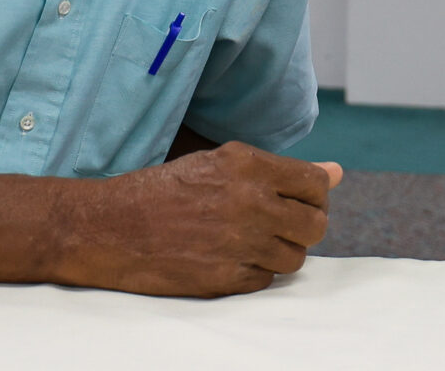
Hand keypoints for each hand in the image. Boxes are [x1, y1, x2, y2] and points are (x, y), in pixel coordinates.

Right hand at [58, 141, 342, 296]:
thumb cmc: (163, 191)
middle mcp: (249, 202)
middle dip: (303, 227)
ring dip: (280, 253)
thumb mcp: (220, 164)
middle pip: (315, 225)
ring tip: (249, 243)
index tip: (299, 202)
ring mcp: (238, 242)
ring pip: (295, 258)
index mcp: (248, 165)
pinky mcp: (223, 277)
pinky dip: (254, 273)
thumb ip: (280, 171)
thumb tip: (336, 173)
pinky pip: (265, 281)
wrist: (108, 227)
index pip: (316, 184)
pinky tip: (228, 259)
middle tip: (279, 227)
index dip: (314, 196)